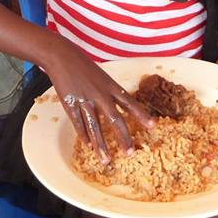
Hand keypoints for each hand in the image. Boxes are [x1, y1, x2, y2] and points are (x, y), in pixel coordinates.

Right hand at [44, 43, 153, 164]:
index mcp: (110, 86)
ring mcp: (85, 100)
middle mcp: (100, 95)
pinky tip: (88, 147)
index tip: (153, 126)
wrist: (63, 56)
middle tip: (130, 153)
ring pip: (95, 128)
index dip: (142, 115)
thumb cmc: (84, 67)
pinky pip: (79, 124)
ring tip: (106, 160)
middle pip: (115, 120)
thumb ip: (111, 93)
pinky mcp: (70, 104)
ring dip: (101, 145)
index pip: (130, 103)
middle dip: (123, 137)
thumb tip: (119, 109)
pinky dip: (84, 136)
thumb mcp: (102, 77)